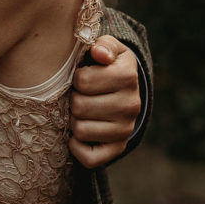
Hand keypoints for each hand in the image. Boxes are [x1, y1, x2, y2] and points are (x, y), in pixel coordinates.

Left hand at [68, 36, 140, 169]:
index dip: (76, 79)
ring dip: (74, 121)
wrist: (125, 91)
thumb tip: (99, 54)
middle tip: (80, 97)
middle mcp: (131, 104)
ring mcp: (126, 129)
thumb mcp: (108, 48)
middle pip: (79, 106)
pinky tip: (78, 134)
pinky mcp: (119, 148)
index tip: (83, 78)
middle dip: (73, 100)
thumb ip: (102, 45)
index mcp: (128, 76)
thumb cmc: (107, 66)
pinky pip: (89, 158)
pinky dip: (77, 147)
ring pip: (80, 130)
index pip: (82, 80)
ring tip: (82, 112)